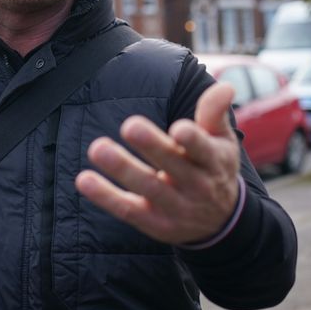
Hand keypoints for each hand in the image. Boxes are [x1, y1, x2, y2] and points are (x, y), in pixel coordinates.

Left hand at [75, 82, 240, 244]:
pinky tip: (84, 180)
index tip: (179, 128)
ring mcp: (175, 207)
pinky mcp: (154, 224)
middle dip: (152, 147)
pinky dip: (105, 197)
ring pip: (148, 188)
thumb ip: (215, 113)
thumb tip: (226, 86)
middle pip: (173, 166)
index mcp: (214, 161)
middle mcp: (197, 186)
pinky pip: (127, 209)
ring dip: (122, 169)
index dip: (194, 141)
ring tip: (98, 148)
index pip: (204, 150)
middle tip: (130, 126)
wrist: (221, 223)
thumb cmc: (215, 168)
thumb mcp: (222, 142)